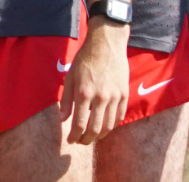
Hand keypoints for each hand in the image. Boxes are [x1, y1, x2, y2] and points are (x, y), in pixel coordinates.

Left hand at [60, 27, 128, 143]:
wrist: (106, 45)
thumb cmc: (84, 60)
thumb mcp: (70, 77)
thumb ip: (66, 100)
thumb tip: (63, 119)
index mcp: (84, 93)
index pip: (79, 123)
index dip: (74, 136)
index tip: (70, 140)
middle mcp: (101, 98)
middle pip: (96, 129)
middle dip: (87, 140)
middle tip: (80, 142)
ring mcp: (115, 97)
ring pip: (110, 126)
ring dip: (100, 136)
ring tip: (92, 138)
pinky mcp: (125, 95)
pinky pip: (120, 116)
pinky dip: (112, 126)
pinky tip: (105, 128)